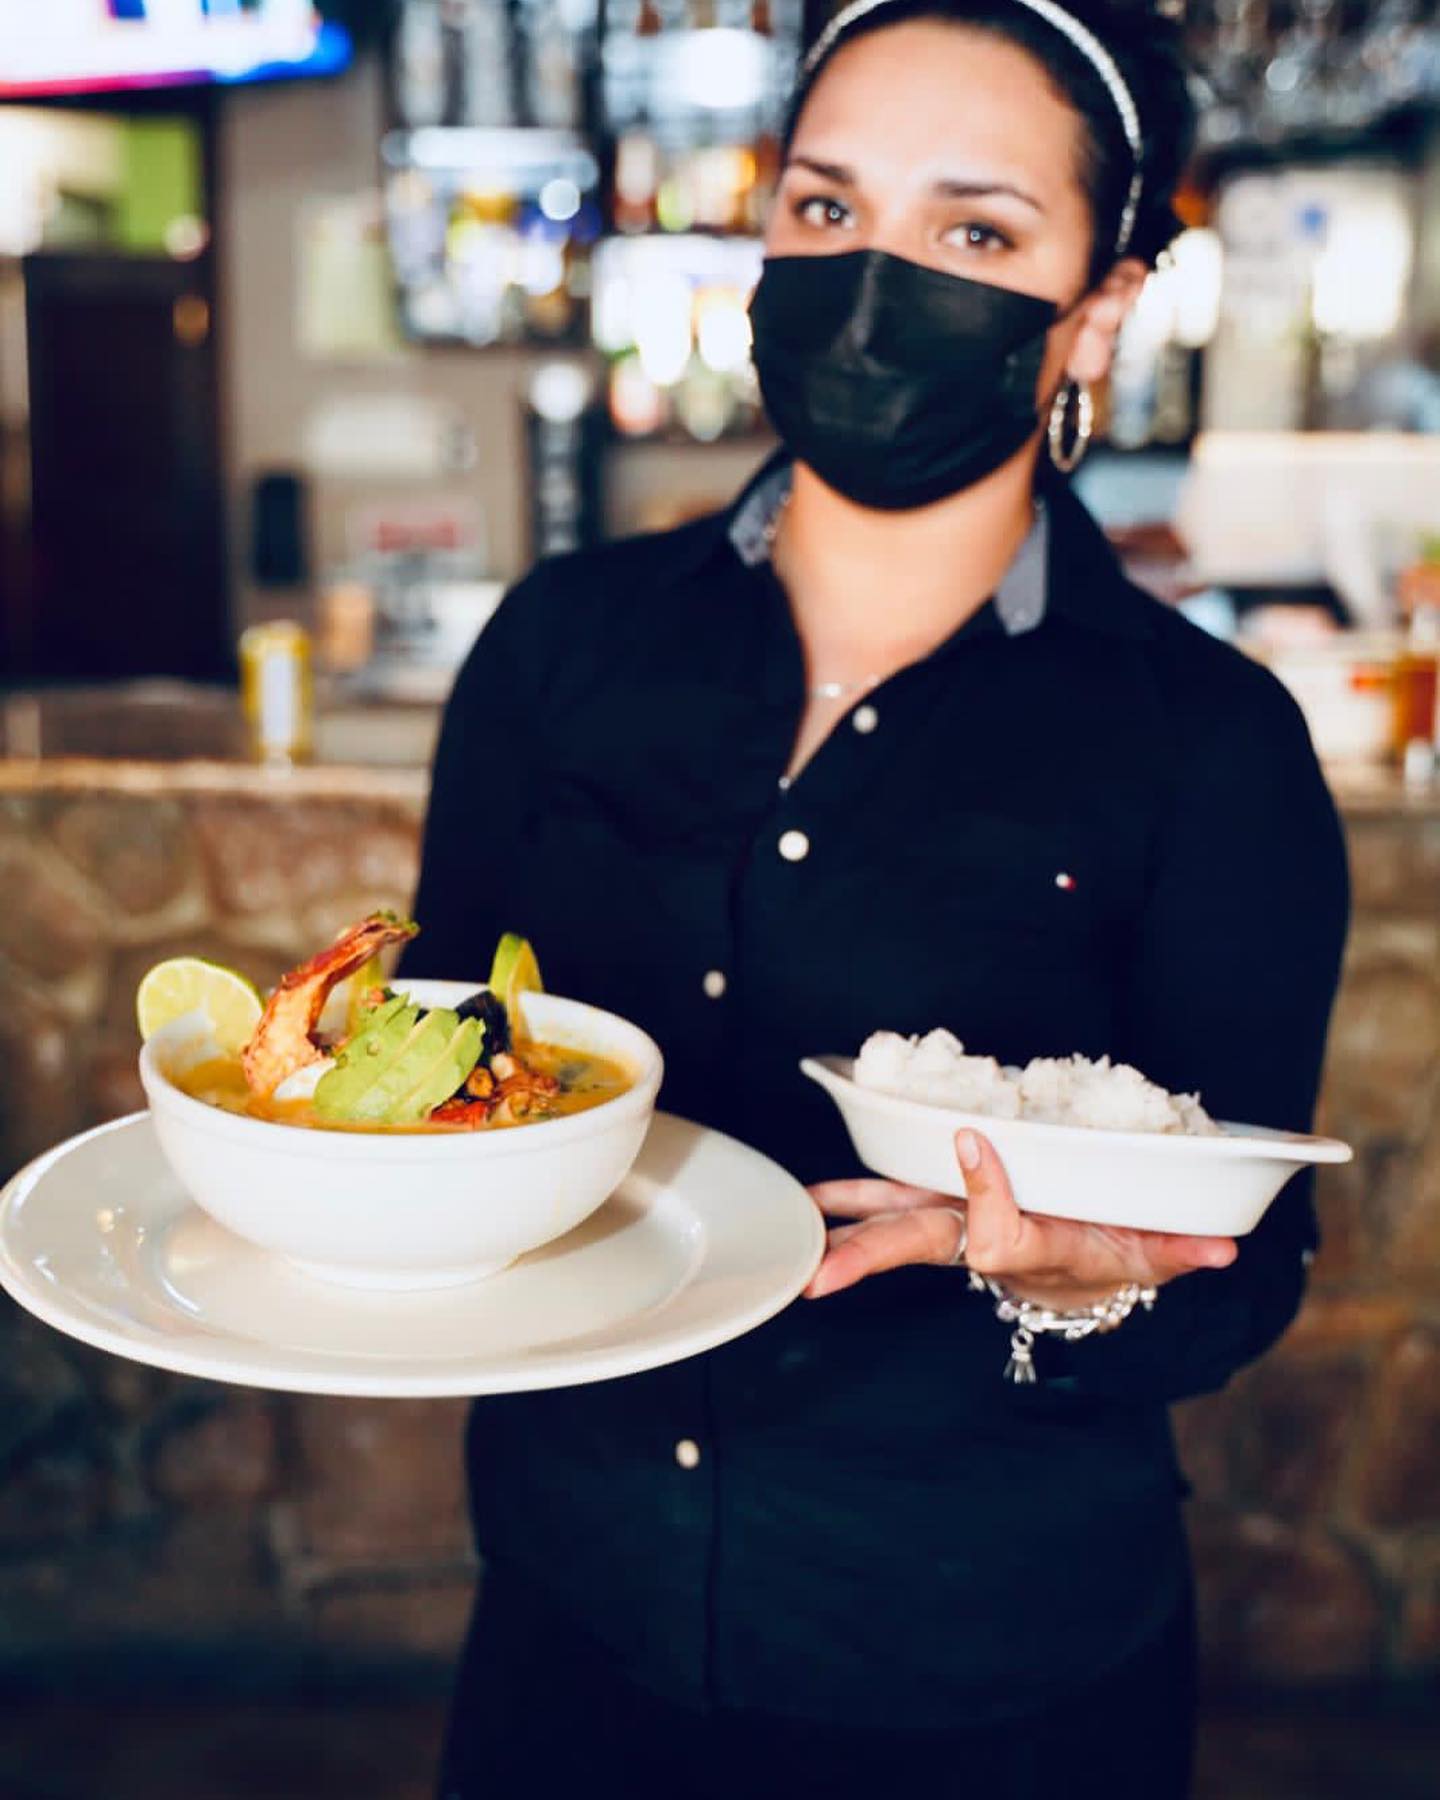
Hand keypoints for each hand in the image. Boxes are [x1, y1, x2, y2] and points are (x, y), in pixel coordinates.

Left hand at [805, 1128, 1236, 1307]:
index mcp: (1032, 1249)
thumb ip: (1181, 1250)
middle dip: (869, 1259)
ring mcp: (956, 1224)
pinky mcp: (943, 1207)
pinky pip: (892, 1202)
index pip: (999, 1232)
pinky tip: (817, 1196)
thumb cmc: (1114, 1257)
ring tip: (799, 1227)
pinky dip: (856, 1196)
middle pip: (920, 1246)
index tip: (974, 1141)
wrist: (1080, 1280)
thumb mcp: (1150, 1255)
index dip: (985, 1192)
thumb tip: (1227, 1251)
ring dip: (844, 1230)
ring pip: (894, 1225)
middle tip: (819, 1281)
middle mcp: (982, 1240)